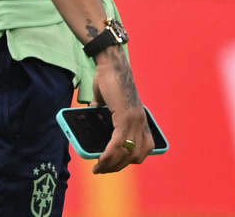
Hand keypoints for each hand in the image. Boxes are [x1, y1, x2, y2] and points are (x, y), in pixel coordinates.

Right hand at [90, 47, 153, 172]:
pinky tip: (100, 160)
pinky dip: (108, 155)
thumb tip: (90, 125)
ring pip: (126, 153)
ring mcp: (134, 119)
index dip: (130, 160)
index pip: (144, 149)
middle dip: (118, 166)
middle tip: (102, 169)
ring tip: (98, 167)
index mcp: (140, 119)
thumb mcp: (107, 104)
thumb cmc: (108, 81)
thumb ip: (102, 116)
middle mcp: (141, 121)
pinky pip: (118, 143)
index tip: (116, 166)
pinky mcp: (125, 116)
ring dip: (111, 164)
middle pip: (135, 155)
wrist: (110, 65)